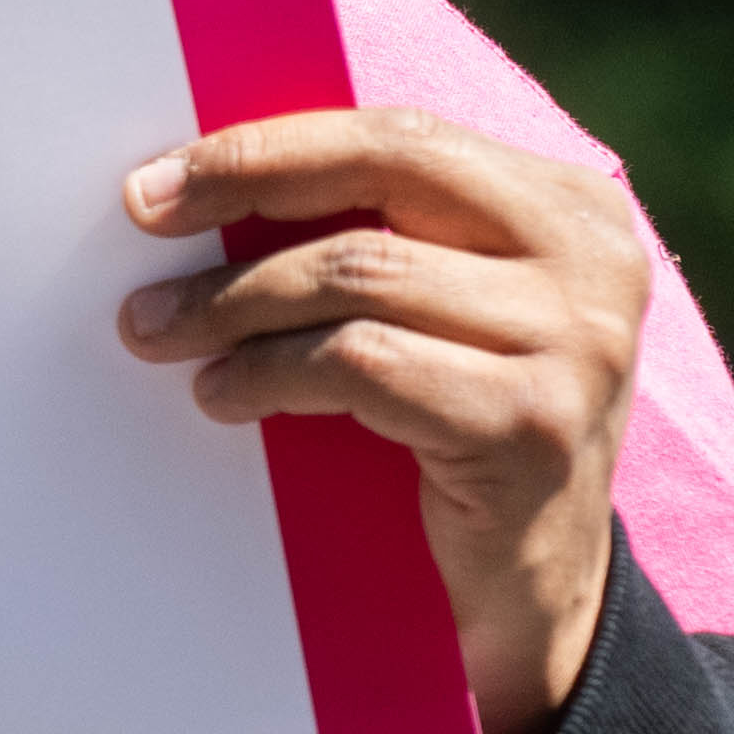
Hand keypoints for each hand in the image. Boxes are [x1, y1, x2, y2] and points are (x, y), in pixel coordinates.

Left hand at [115, 108, 646, 733]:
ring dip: (232, 302)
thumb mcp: (433, 313)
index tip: (159, 179)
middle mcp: (592, 260)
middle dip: (245, 184)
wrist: (533, 597)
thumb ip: (369, 237)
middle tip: (141, 220)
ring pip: (358, 273)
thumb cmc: (453, 432)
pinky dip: (267, 374)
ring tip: (159, 332)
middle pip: (387, 171)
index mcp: (569, 207)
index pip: (399, 136)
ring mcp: (577, 342)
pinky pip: (362, 365)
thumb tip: (198, 187)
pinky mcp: (533, 425)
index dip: (270, 146)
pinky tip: (220, 395)